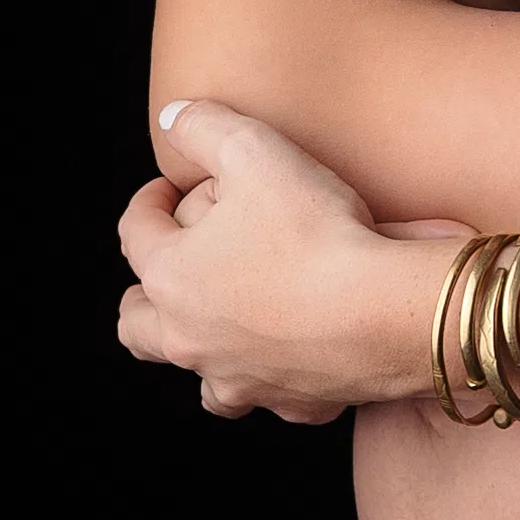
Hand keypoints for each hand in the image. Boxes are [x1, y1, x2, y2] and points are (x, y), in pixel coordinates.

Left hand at [114, 96, 419, 422]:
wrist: (386, 311)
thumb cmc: (317, 232)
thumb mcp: (255, 149)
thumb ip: (204, 125)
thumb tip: (174, 117)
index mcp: (171, 277)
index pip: (134, 233)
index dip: (149, 201)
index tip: (170, 186)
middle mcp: (190, 338)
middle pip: (136, 324)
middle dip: (146, 292)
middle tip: (177, 264)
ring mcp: (239, 378)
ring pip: (196, 377)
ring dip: (200, 350)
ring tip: (223, 325)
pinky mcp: (291, 403)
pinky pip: (269, 397)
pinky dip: (272, 377)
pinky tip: (293, 356)